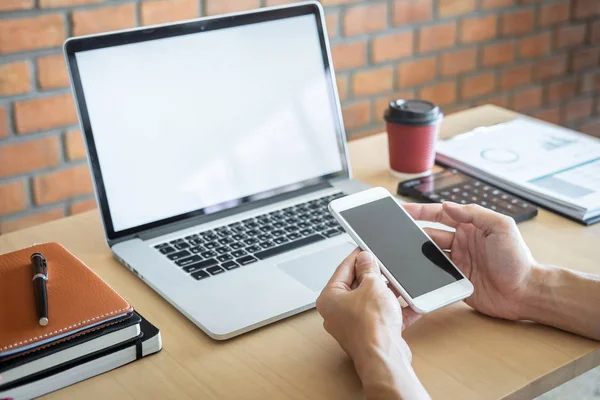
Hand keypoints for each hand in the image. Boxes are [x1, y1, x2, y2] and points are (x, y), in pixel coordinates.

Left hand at [316, 249, 419, 365]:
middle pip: (356, 285)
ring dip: (386, 292)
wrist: (385, 357)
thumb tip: (365, 259)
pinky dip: (394, 309)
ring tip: (399, 281)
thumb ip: (368, 269)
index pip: (342, 269)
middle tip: (384, 265)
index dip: (357, 257)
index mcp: (329, 299)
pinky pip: (382, 316)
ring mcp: (353, 326)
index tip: (366, 249)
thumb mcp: (372, 285)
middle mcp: (337, 313)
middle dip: (373, 275)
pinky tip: (409, 302)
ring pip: (370, 301)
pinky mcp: (370, 335)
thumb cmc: (371, 327)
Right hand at [403, 202, 536, 320]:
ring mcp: (457, 262)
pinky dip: (424, 272)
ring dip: (417, 252)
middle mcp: (461, 243)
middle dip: (412, 232)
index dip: (420, 212)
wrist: (525, 293)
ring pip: (429, 255)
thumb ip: (475, 213)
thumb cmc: (518, 259)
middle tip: (394, 233)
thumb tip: (448, 205)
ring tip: (401, 252)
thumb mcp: (501, 227)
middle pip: (429, 234)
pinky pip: (435, 275)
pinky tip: (414, 271)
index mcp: (470, 227)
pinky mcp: (455, 281)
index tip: (402, 210)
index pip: (439, 215)